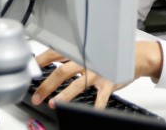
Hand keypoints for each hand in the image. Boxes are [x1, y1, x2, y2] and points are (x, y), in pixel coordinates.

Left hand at [30, 42, 162, 109]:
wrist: (136, 56)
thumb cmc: (110, 55)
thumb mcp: (90, 51)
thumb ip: (71, 57)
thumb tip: (48, 66)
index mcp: (80, 51)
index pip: (54, 54)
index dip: (40, 62)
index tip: (29, 72)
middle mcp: (87, 60)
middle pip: (62, 71)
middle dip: (47, 85)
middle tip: (37, 96)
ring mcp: (99, 71)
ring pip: (77, 84)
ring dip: (64, 95)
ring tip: (54, 104)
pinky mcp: (110, 82)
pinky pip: (100, 98)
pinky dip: (95, 107)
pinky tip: (90, 114)